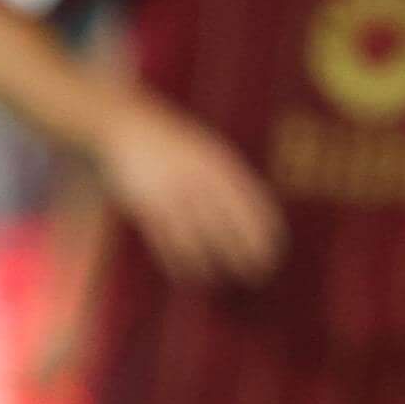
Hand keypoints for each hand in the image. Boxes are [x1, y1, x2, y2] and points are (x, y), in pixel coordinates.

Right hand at [97, 104, 281, 284]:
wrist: (130, 125)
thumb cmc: (177, 143)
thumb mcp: (209, 151)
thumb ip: (229, 179)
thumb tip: (258, 215)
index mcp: (217, 163)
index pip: (249, 202)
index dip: (264, 229)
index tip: (274, 251)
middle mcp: (196, 178)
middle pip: (225, 223)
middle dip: (243, 252)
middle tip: (258, 273)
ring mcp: (169, 191)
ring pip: (194, 237)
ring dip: (211, 261)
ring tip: (221, 278)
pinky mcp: (145, 204)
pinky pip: (165, 239)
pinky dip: (178, 259)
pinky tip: (188, 272)